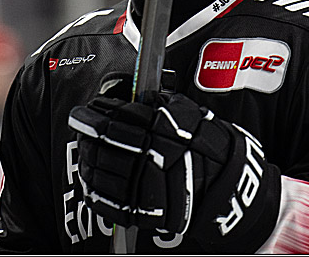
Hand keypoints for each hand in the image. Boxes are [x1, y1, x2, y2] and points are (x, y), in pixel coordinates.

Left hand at [68, 73, 279, 250]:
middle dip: (87, 134)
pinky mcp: (146, 210)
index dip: (94, 114)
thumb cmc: (207, 145)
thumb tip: (129, 97)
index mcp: (161, 131)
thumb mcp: (185, 112)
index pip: (115, 120)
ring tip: (85, 150)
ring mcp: (148, 186)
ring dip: (87, 159)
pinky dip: (94, 189)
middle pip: (105, 144)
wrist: (228, 185)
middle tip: (79, 126)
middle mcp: (153, 157)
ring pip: (102, 171)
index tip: (83, 112)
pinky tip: (90, 178)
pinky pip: (109, 202)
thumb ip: (156, 103)